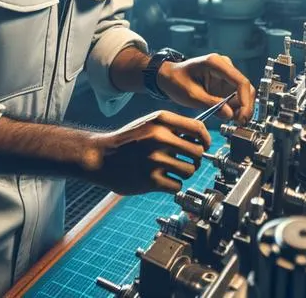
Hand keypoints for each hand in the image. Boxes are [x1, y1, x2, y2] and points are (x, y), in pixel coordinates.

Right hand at [81, 110, 209, 194]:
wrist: (100, 157)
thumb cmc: (127, 141)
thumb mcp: (149, 124)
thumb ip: (173, 127)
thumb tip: (200, 139)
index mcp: (161, 120)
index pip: (197, 128)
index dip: (206, 139)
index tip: (205, 146)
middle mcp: (159, 137)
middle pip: (198, 152)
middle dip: (195, 159)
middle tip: (187, 162)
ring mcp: (154, 159)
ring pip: (190, 170)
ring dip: (184, 173)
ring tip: (172, 171)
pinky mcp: (150, 180)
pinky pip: (177, 185)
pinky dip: (173, 185)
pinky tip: (162, 180)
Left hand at [157, 53, 255, 124]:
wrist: (168, 76)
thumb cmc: (176, 80)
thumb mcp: (191, 95)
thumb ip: (211, 104)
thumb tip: (230, 115)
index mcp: (216, 63)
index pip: (240, 81)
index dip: (245, 100)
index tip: (243, 115)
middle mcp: (224, 66)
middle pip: (245, 87)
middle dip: (245, 106)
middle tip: (239, 122)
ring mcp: (226, 75)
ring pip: (243, 93)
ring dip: (241, 108)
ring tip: (233, 122)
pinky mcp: (224, 83)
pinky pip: (236, 96)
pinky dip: (235, 107)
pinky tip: (229, 116)